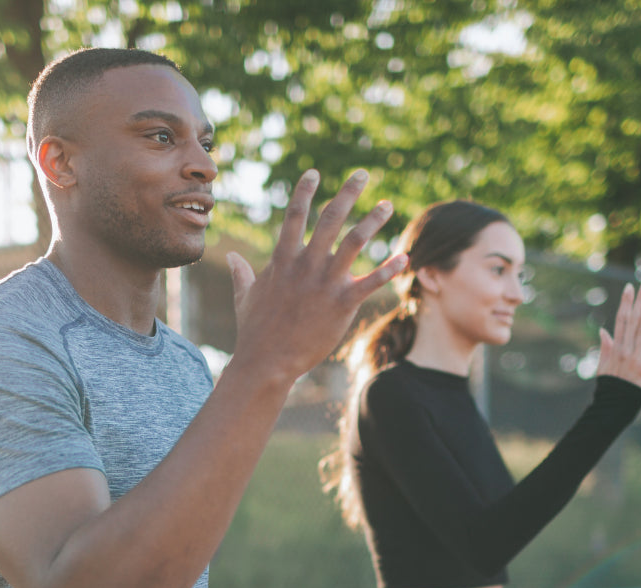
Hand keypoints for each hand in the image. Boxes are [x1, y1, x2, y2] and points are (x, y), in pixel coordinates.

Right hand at [226, 169, 406, 384]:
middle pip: (330, 218)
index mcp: (283, 260)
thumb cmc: (254, 331)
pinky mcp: (342, 304)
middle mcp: (306, 265)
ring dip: (373, 220)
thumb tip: (234, 258)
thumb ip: (242, 273)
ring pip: (354, 241)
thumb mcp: (244, 297)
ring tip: (387, 205)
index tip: (315, 172)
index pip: (294, 215)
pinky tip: (405, 257)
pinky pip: (370, 282)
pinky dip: (389, 269)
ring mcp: (325, 283)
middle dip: (348, 193)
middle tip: (362, 174)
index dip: (304, 191)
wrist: (266, 362)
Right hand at [597, 281, 640, 390]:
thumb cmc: (611, 387)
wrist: (615, 407)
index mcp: (616, 348)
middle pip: (633, 321)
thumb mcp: (603, 367)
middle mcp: (626, 350)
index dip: (625, 303)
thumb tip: (604, 330)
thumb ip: (605, 347)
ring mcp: (637, 359)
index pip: (621, 321)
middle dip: (639, 301)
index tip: (629, 288)